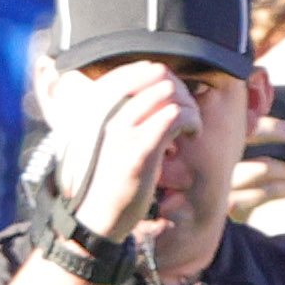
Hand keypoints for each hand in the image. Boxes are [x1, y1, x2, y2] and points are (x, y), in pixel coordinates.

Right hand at [58, 63, 194, 247]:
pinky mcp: (138, 151)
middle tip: (186, 113)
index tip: (173, 99)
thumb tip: (155, 85)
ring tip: (190, 126)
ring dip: (189, 106)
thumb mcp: (104, 135)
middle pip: (157, 74)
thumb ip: (119, 109)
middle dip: (181, 90)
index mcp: (95, 103)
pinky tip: (191, 135)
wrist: (93, 217)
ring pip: (169, 92)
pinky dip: (191, 121)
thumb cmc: (105, 175)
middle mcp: (104, 110)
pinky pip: (173, 117)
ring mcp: (120, 129)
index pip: (138, 68)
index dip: (164, 79)